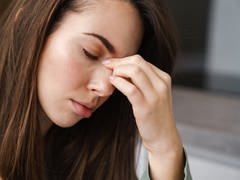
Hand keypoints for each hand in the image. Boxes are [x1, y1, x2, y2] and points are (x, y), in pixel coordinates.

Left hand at [103, 55, 183, 178]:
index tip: (111, 63)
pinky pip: (130, 88)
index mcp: (163, 78)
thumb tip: (121, 69)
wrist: (163, 137)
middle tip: (106, 66)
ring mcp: (155, 95)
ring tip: (110, 76)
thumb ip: (142, 81)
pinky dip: (118, 82)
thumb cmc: (154, 115)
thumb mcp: (152, 93)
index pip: (140, 60)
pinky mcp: (146, 107)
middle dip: (118, 62)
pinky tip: (112, 83)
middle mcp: (161, 84)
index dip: (122, 60)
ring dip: (118, 71)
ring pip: (134, 71)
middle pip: (137, 62)